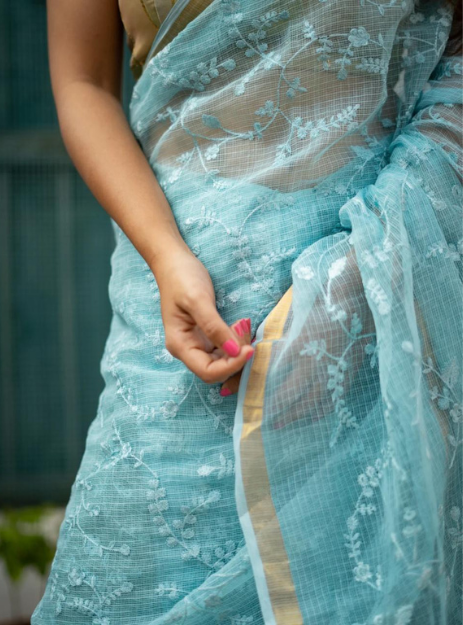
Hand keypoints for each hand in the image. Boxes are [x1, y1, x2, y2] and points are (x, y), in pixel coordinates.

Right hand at [152, 245, 253, 383]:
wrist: (174, 262)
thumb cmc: (181, 278)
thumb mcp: (198, 300)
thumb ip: (214, 327)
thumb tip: (234, 351)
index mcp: (180, 345)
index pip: (208, 372)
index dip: (230, 366)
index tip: (249, 349)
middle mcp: (187, 349)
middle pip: (216, 370)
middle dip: (235, 358)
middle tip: (246, 332)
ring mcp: (196, 343)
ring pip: (222, 362)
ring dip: (237, 351)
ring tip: (242, 326)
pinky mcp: (205, 336)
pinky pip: (223, 349)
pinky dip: (235, 343)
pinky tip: (239, 328)